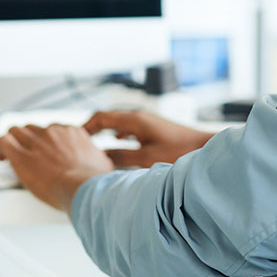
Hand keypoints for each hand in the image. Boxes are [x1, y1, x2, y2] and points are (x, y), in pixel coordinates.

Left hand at [0, 124, 114, 211]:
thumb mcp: (102, 163)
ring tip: (10, 154)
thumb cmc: (92, 181)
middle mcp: (53, 132)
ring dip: (13, 141)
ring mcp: (36, 142)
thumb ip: (97, 158)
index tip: (44, 150)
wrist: (83, 188)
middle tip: (26, 152)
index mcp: (72, 132)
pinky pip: (2, 141)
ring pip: (16, 131)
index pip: (53, 129)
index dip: (45, 140)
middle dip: (28, 140)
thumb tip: (101, 162)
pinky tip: (0, 156)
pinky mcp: (21, 155)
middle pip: (33, 128)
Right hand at [83, 111, 214, 167]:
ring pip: (118, 124)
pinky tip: (117, 143)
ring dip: (105, 133)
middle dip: (92, 130)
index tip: (72, 138)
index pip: (101, 117)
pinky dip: (117, 135)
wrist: (205, 149)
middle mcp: (139, 117)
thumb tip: (100, 159)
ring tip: (93, 146)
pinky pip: (128, 128)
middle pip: (107, 118)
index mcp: (134, 120)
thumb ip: (121, 158)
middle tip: (78, 143)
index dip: (84, 127)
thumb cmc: (179, 153)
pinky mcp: (154, 129)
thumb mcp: (145, 159)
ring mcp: (147, 122)